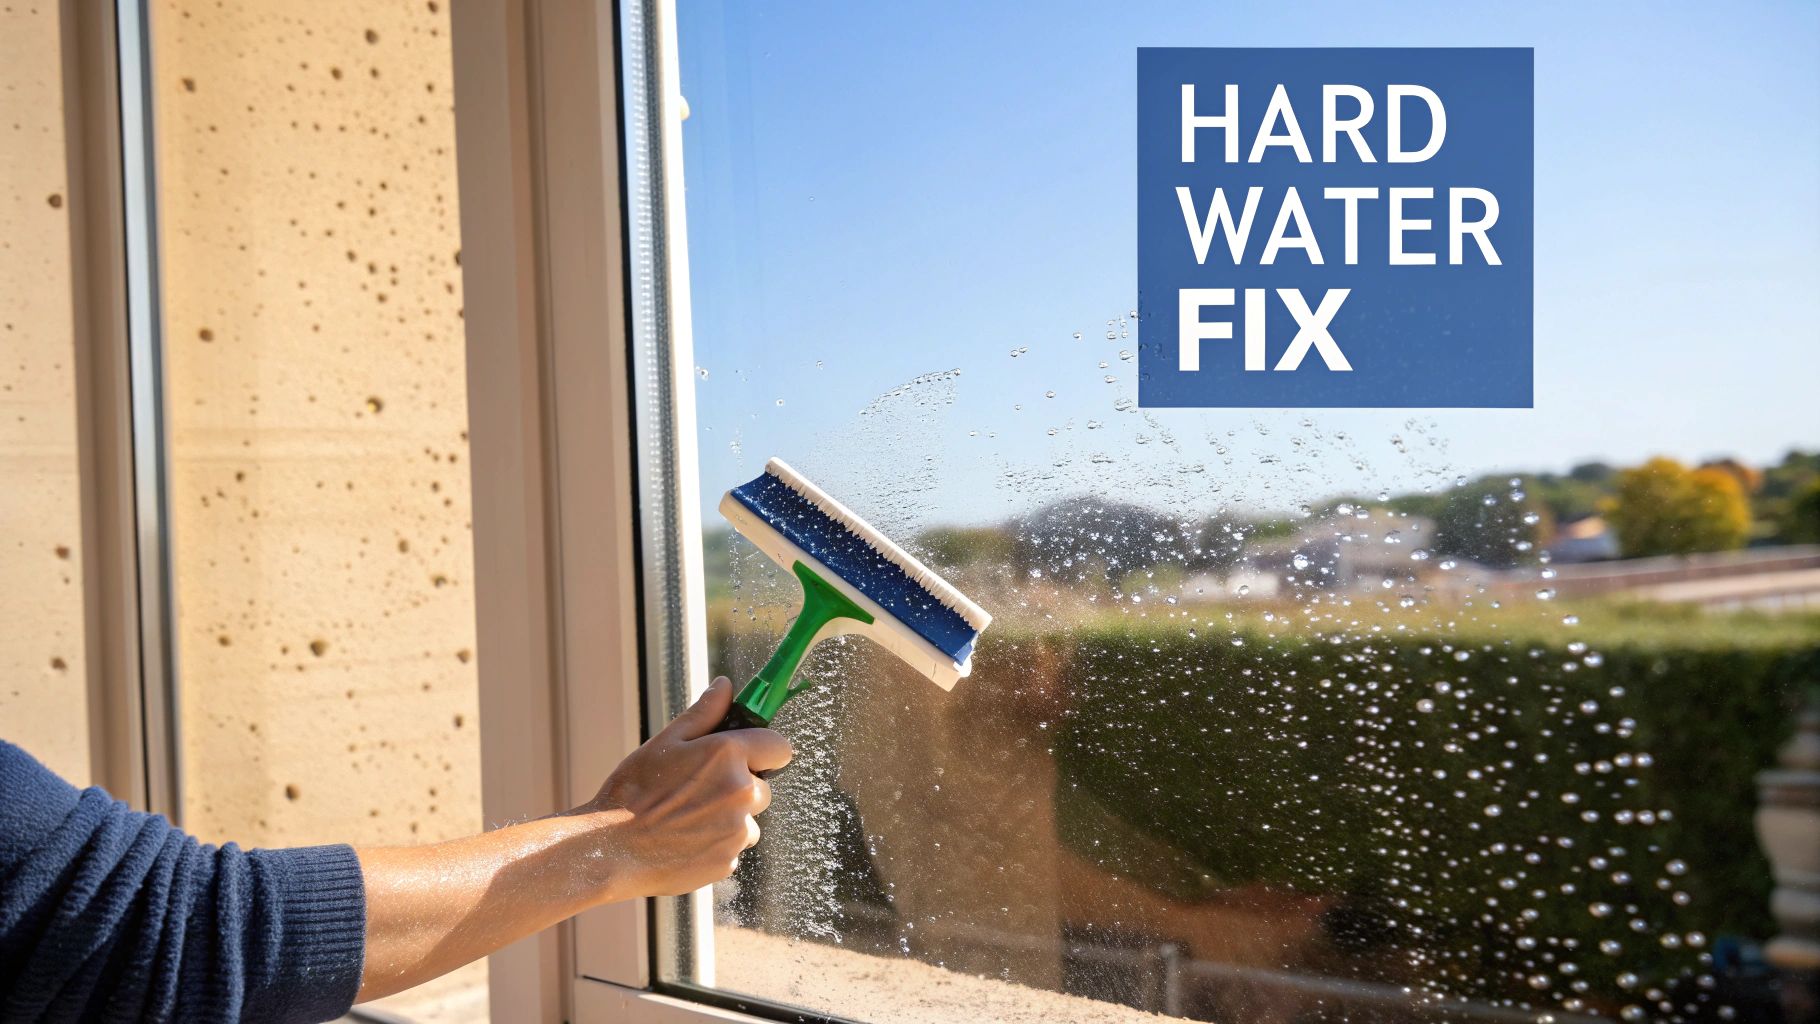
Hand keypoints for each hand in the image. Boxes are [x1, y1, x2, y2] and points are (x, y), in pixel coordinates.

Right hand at [585, 677, 792, 896]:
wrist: (610, 849)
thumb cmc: (633, 791)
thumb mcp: (666, 742)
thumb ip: (704, 712)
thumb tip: (726, 685)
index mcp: (729, 756)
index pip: (780, 748)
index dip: (764, 750)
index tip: (747, 756)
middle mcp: (741, 793)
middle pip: (763, 787)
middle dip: (740, 786)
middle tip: (699, 789)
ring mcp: (736, 831)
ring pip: (748, 820)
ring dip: (729, 819)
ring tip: (686, 818)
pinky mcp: (727, 862)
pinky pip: (732, 847)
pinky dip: (715, 844)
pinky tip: (683, 840)